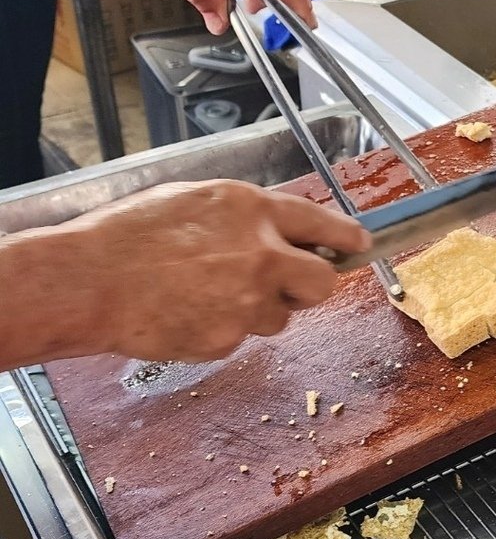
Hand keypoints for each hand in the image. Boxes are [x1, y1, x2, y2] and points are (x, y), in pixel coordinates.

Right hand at [0, 180, 370, 368]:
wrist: (89, 282)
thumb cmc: (130, 235)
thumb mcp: (195, 200)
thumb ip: (245, 215)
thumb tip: (278, 228)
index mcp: (253, 211)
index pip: (322, 223)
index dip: (347, 237)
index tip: (363, 244)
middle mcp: (262, 256)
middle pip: (323, 283)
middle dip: (313, 285)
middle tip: (288, 283)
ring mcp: (248, 302)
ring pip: (278, 315)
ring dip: (258, 308)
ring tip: (207, 293)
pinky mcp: (229, 339)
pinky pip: (241, 337)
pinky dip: (223, 328)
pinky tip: (189, 312)